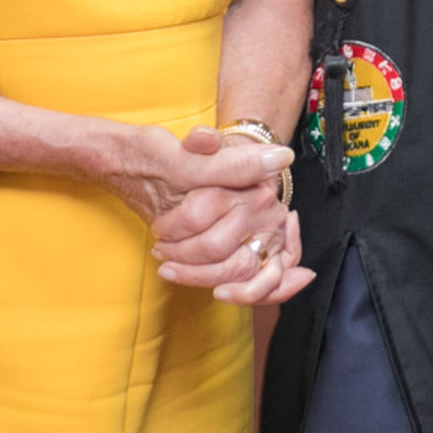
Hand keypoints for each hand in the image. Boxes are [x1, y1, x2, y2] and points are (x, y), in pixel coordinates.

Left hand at [152, 128, 312, 302]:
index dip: (172, 226)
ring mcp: (272, 232)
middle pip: (215, 246)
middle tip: (161, 253)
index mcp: (245, 180)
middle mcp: (263, 206)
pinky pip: (267, 282)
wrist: (214, 174)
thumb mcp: (195, 150)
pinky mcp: (275, 254)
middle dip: (182, 256)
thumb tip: (202, 138)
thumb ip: (201, 142)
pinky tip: (221, 294)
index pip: (199, 213)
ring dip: (200, 277)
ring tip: (171, 271)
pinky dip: (245, 293)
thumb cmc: (202, 165)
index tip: (158, 230)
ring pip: (237, 269)